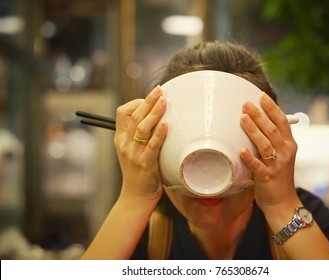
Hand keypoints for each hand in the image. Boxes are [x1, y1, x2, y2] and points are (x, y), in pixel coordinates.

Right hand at [114, 86, 167, 200]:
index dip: (137, 102)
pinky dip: (159, 133)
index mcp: (120, 137)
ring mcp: (133, 153)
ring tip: (164, 101)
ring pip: (142, 128)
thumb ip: (138, 134)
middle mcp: (124, 143)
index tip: (151, 98)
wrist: (137, 194)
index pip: (123, 112)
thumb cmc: (139, 169)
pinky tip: (166, 124)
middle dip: (148, 101)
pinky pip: (152, 145)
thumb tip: (156, 115)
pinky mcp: (145, 163)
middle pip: (135, 116)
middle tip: (160, 90)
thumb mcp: (132, 149)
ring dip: (154, 113)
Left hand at [239, 93, 299, 213]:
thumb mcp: (282, 154)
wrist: (283, 201)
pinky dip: (249, 158)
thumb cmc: (278, 174)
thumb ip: (275, 139)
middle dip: (259, 115)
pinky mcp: (267, 177)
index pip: (282, 122)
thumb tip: (261, 120)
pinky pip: (257, 166)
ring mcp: (277, 165)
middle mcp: (286, 152)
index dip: (272, 108)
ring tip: (242, 118)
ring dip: (253, 131)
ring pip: (265, 144)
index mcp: (289, 144)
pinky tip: (241, 150)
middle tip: (246, 104)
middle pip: (272, 130)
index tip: (261, 96)